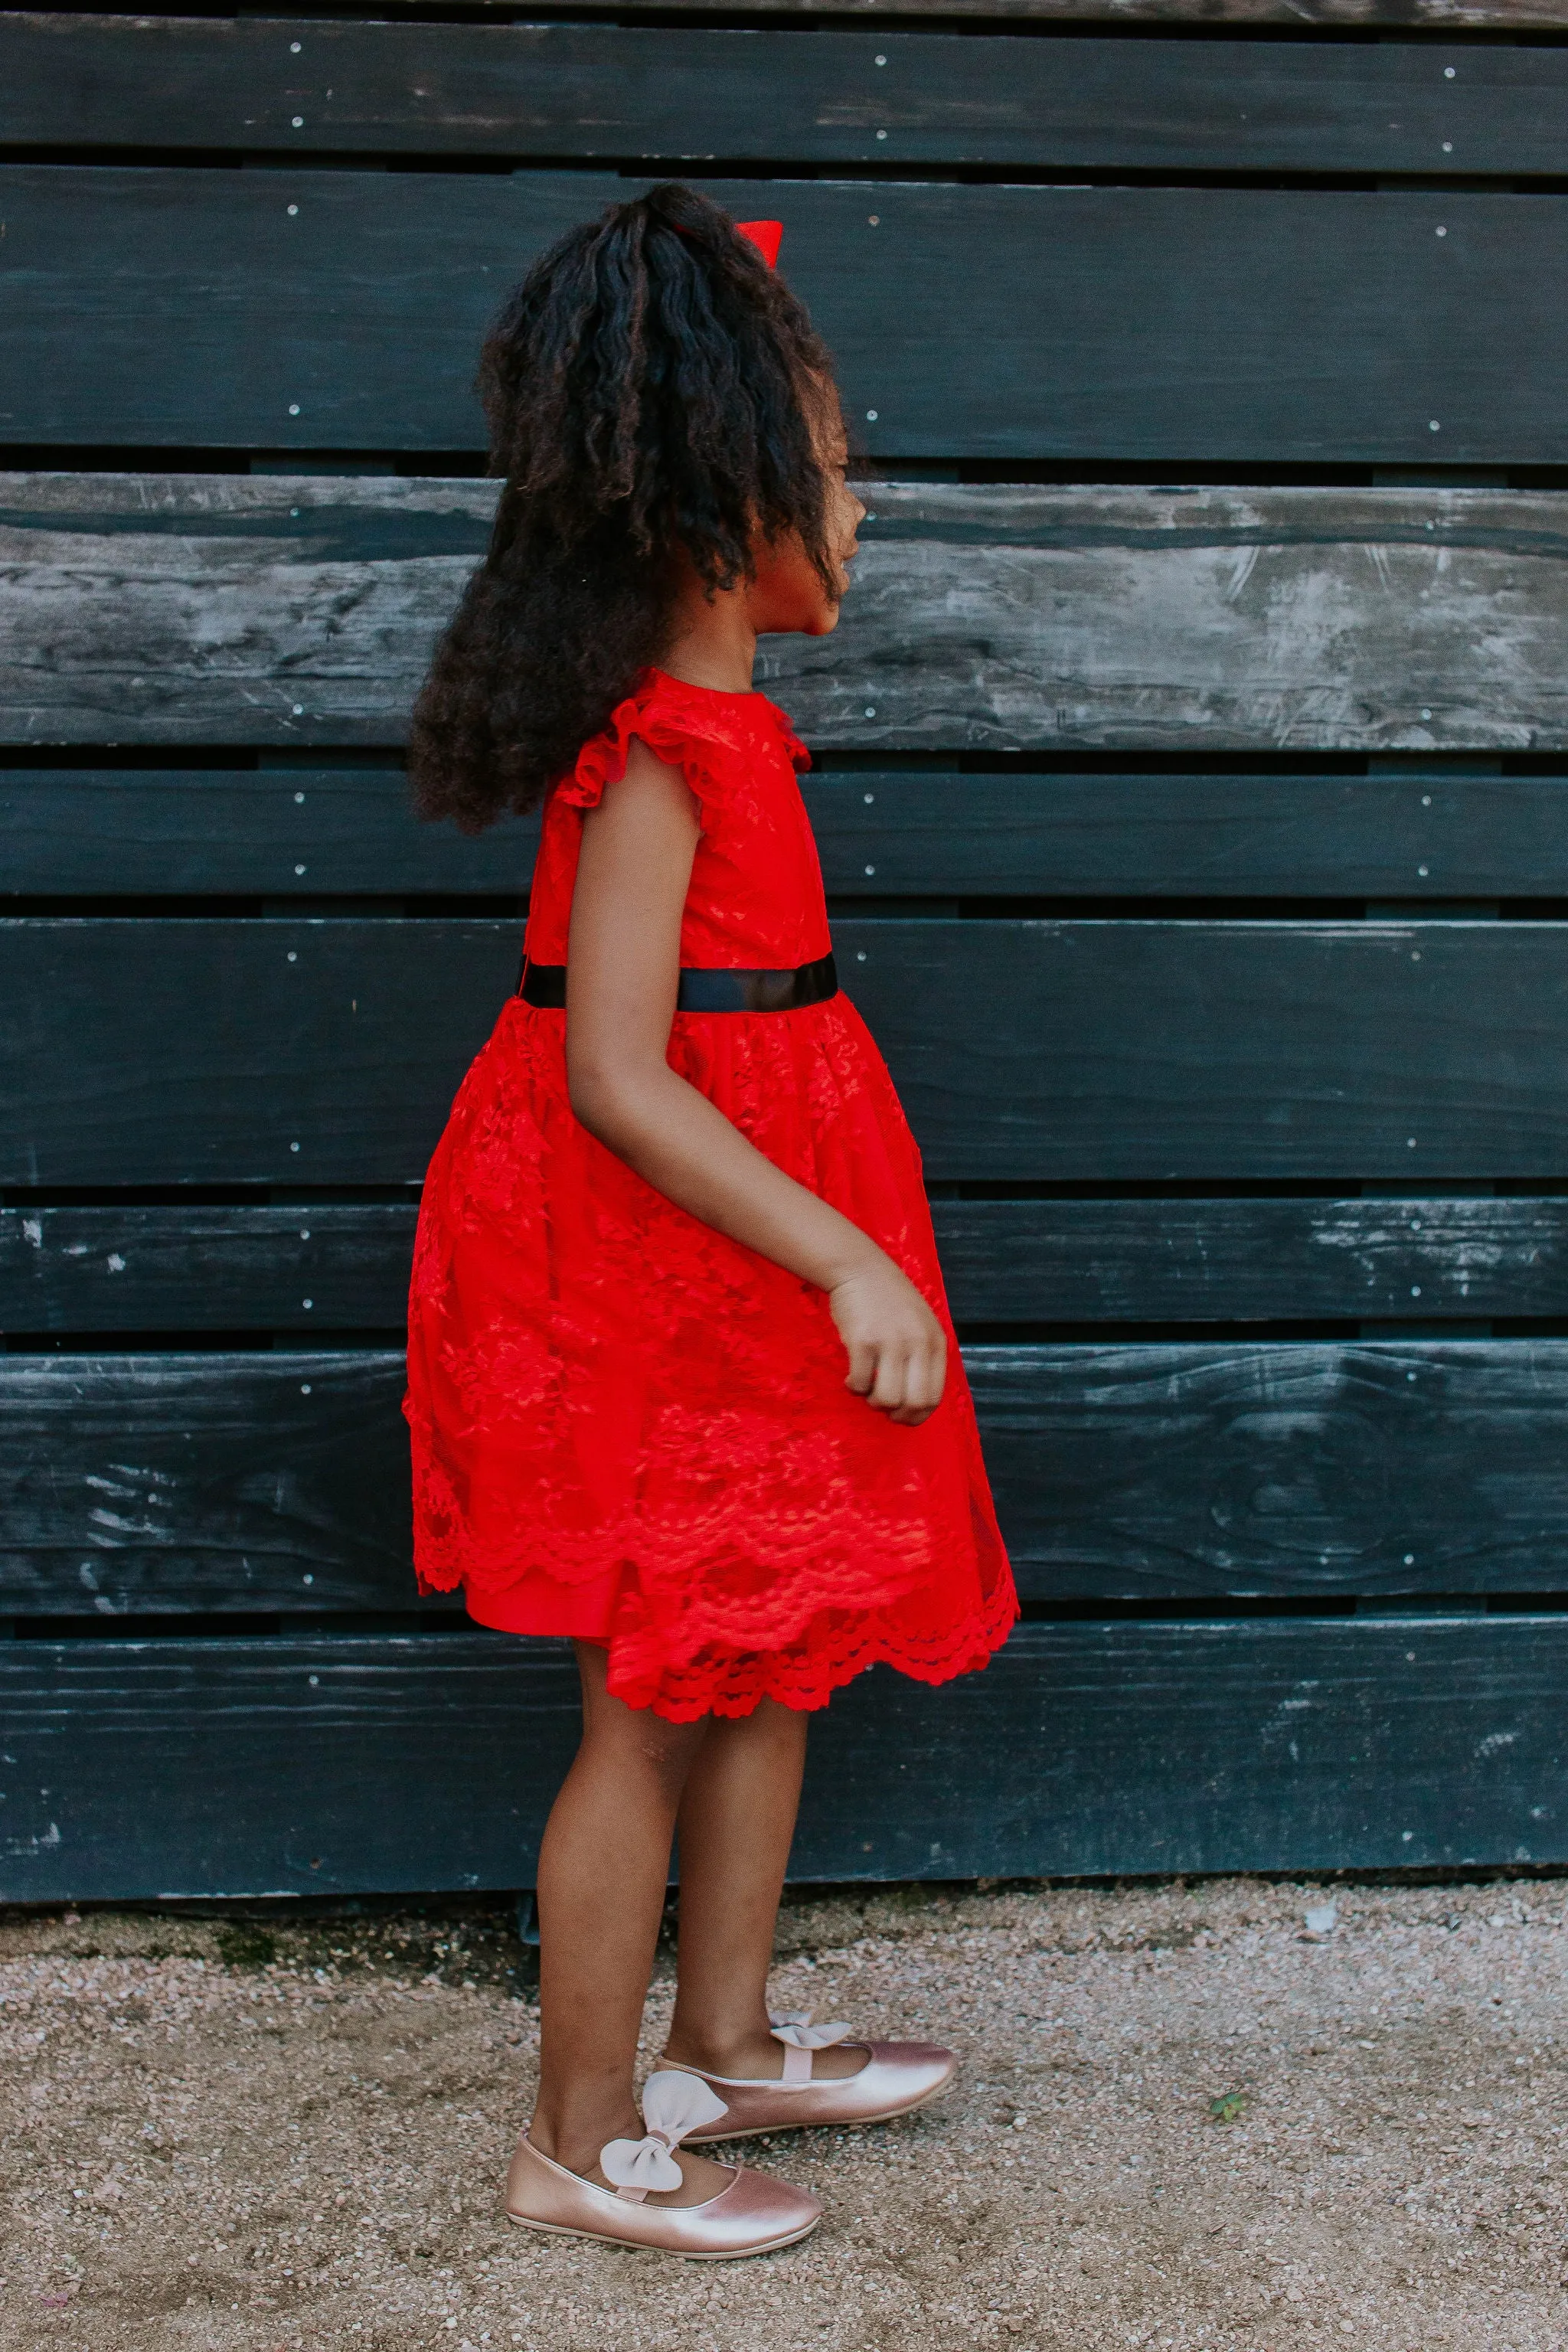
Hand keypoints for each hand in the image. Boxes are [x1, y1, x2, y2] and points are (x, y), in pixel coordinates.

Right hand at [828, 1257, 947, 1425]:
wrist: (860, 1269)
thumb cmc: (889, 1300)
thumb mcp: (921, 1324)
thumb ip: (924, 1356)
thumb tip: (916, 1402)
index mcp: (935, 1342)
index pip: (934, 1396)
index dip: (917, 1415)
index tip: (903, 1416)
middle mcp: (917, 1343)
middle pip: (913, 1403)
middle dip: (897, 1415)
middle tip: (883, 1408)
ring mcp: (890, 1342)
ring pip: (886, 1398)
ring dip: (873, 1402)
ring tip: (867, 1390)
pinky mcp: (862, 1341)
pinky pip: (859, 1383)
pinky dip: (854, 1387)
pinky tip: (851, 1377)